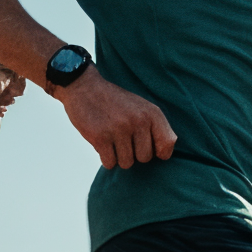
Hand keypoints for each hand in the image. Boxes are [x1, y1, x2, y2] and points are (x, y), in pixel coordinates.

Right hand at [57, 69, 177, 167]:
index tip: (147, 147)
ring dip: (118, 157)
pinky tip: (102, 145)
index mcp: (151, 113)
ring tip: (112, 141)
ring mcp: (119, 129)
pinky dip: (106, 159)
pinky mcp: (100, 137)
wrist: (84, 87)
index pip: (167, 144)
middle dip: (133, 154)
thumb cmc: (115, 102)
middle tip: (123, 140)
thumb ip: (155, 127)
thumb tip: (164, 155)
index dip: (159, 152)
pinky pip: (109, 163)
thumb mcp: (141, 107)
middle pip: (145, 158)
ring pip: (126, 163)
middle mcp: (138, 121)